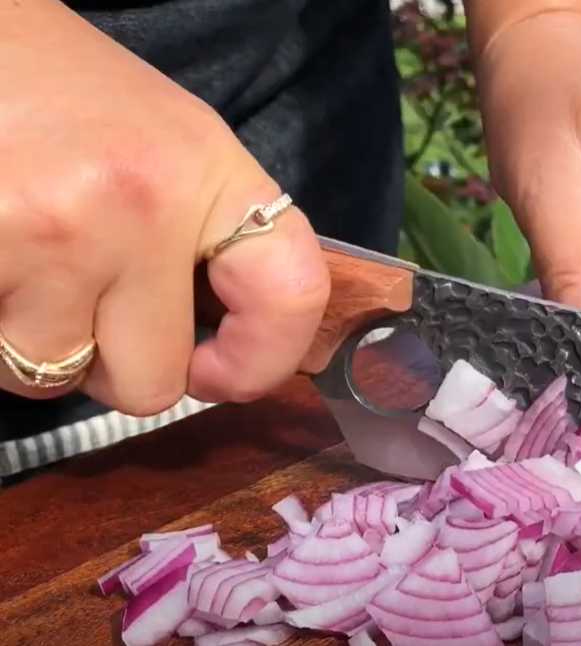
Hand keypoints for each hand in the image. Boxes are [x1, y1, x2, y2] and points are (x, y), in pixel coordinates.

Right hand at [0, 2, 328, 412]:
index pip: (290, 293)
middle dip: (111, 362)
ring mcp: (52, 231)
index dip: (263, 359)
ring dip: (32, 341)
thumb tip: (229, 351)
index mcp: (208, 172)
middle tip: (84, 298)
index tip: (219, 371)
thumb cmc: (62, 92)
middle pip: (150, 383)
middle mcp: (142, 205)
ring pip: (50, 377)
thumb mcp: (171, 142)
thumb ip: (210, 235)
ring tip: (24, 261)